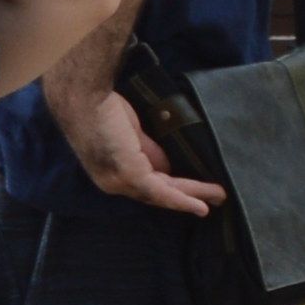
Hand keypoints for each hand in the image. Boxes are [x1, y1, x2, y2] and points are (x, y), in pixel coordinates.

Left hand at [62, 80, 227, 217]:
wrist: (86, 98)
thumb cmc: (103, 108)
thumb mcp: (130, 133)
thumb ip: (147, 151)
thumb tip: (168, 165)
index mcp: (112, 172)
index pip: (146, 185)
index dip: (172, 190)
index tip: (193, 193)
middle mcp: (114, 183)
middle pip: (159, 194)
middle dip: (188, 196)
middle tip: (214, 199)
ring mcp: (121, 181)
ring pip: (164, 194)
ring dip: (193, 196)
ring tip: (218, 197)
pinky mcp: (130, 175)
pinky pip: (160, 192)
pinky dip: (182, 200)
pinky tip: (200, 206)